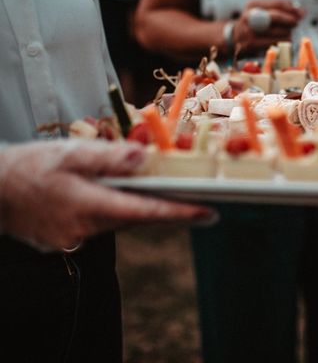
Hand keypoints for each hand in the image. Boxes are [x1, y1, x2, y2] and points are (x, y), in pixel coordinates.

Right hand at [0, 140, 216, 250]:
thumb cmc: (29, 166)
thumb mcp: (70, 153)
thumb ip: (109, 157)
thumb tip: (145, 157)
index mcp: (88, 205)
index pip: (145, 211)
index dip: (180, 213)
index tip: (209, 212)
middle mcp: (85, 230)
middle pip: (139, 220)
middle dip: (173, 214)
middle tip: (205, 209)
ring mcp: (75, 240)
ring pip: (123, 223)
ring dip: (147, 212)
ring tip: (176, 200)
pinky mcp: (67, 241)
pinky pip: (104, 226)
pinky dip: (121, 214)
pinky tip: (129, 201)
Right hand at [234, 0, 304, 55]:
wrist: (235, 38)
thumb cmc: (256, 23)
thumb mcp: (264, 11)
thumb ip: (282, 9)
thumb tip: (302, 12)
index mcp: (253, 5)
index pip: (277, 3)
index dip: (292, 8)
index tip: (302, 13)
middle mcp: (249, 17)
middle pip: (276, 17)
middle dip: (290, 20)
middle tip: (296, 22)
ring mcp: (250, 31)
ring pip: (279, 32)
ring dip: (288, 33)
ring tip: (287, 33)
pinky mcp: (252, 45)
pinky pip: (275, 43)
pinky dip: (282, 42)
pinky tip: (281, 40)